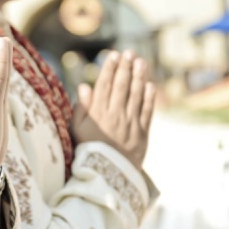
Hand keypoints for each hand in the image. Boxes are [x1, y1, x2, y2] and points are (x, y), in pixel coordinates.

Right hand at [72, 50, 155, 169]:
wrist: (107, 175)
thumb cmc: (88, 150)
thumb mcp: (78, 129)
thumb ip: (81, 108)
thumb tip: (84, 86)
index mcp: (98, 114)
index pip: (105, 86)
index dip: (109, 69)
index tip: (113, 55)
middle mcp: (115, 116)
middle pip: (122, 87)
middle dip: (125, 68)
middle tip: (128, 53)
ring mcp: (130, 124)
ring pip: (136, 96)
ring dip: (139, 77)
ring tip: (141, 62)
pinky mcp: (142, 133)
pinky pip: (147, 112)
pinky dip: (149, 98)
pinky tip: (150, 85)